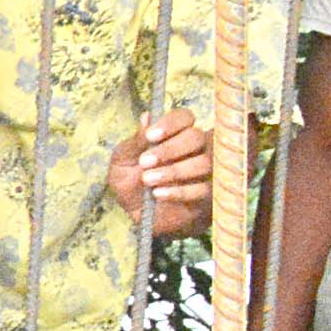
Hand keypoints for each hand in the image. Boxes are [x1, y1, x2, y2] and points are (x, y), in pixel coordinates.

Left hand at [111, 109, 208, 235]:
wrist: (136, 213)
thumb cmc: (130, 181)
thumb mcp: (123, 160)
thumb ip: (136, 141)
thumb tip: (147, 118)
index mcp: (174, 134)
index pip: (185, 117)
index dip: (171, 123)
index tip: (151, 136)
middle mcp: (194, 148)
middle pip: (196, 137)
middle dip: (170, 149)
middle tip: (145, 162)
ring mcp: (204, 171)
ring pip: (203, 163)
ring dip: (174, 171)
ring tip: (148, 180)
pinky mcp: (207, 194)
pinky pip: (203, 189)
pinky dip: (179, 191)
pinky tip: (159, 193)